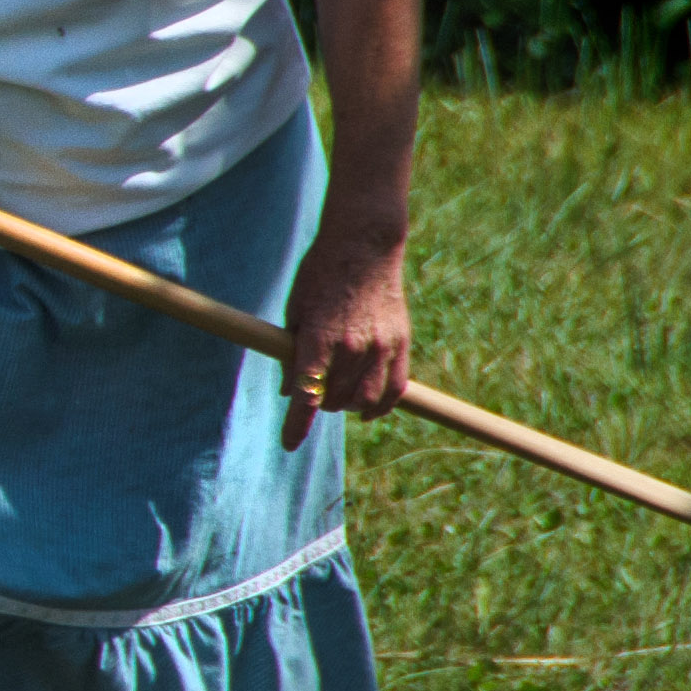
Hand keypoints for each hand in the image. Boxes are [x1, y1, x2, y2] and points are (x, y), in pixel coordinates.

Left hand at [279, 213, 411, 446]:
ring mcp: (381, 347)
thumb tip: (289, 391)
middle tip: (312, 393)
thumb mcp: (295, 310)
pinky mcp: (400, 344)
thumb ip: (292, 353)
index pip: (307, 394)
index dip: (297, 424)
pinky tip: (367, 408)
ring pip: (365, 400)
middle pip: (334, 399)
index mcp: (320, 338)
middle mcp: (353, 347)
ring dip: (347, 405)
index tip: (289, 443)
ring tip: (337, 394)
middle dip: (319, 402)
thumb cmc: (320, 274)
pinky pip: (395, 390)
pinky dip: (380, 405)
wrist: (364, 248)